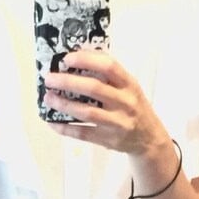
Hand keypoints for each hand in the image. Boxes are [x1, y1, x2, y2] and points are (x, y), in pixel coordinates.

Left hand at [42, 48, 168, 158]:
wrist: (150, 139)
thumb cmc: (134, 107)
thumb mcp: (130, 88)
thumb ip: (110, 77)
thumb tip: (78, 61)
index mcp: (130, 84)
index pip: (109, 66)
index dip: (86, 60)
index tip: (67, 59)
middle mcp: (125, 102)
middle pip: (94, 88)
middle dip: (67, 82)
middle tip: (49, 79)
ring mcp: (117, 123)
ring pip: (86, 112)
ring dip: (63, 104)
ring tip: (48, 98)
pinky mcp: (108, 140)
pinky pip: (83, 133)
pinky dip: (65, 128)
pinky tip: (53, 122)